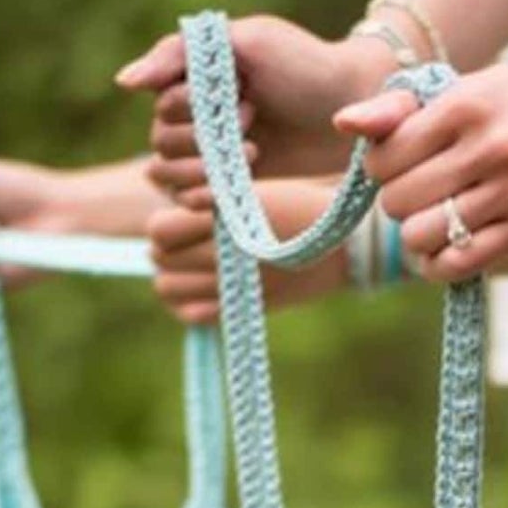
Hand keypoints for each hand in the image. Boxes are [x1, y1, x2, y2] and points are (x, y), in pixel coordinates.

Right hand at [118, 15, 393, 187]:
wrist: (354, 104)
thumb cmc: (305, 62)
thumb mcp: (246, 41)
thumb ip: (179, 54)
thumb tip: (122, 83)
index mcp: (193, 74)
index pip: (160, 103)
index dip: (193, 108)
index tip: (243, 97)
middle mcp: (195, 112)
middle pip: (159, 141)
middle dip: (201, 141)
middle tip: (252, 124)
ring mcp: (210, 150)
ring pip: (167, 174)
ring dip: (202, 171)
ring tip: (253, 155)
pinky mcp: (228, 182)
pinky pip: (188, 200)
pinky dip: (201, 200)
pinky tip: (227, 192)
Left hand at [149, 180, 352, 322]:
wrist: (347, 241)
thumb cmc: (300, 205)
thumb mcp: (255, 191)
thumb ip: (209, 205)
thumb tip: (161, 228)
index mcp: (229, 217)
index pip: (160, 230)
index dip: (166, 225)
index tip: (182, 221)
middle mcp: (230, 254)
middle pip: (160, 258)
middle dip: (168, 249)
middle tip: (186, 244)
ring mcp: (240, 285)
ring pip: (168, 288)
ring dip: (175, 277)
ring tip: (193, 267)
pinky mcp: (251, 307)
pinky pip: (195, 315)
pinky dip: (192, 305)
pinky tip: (207, 291)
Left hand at [333, 62, 507, 282]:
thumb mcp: (470, 87)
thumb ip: (403, 106)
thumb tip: (343, 124)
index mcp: (467, 105)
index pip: (385, 155)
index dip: (380, 165)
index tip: (400, 161)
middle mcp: (489, 148)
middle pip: (397, 200)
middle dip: (397, 200)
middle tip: (419, 190)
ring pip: (421, 236)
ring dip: (416, 234)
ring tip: (434, 217)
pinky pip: (458, 265)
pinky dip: (438, 264)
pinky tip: (445, 248)